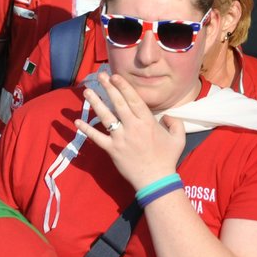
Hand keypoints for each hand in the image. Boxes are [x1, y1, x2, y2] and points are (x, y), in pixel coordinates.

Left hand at [74, 71, 184, 190]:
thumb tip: (167, 116)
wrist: (156, 179)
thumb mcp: (179, 138)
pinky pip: (96, 138)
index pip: (133, 99)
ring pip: (106, 117)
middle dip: (108, 88)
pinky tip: (77, 122)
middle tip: (100, 76)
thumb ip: (175, 123)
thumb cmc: (167, 158)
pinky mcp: (112, 149)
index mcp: (148, 122)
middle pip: (118, 103)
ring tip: (87, 91)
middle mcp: (133, 127)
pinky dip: (86, 130)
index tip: (115, 76)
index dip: (123, 86)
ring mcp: (120, 138)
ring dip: (95, 103)